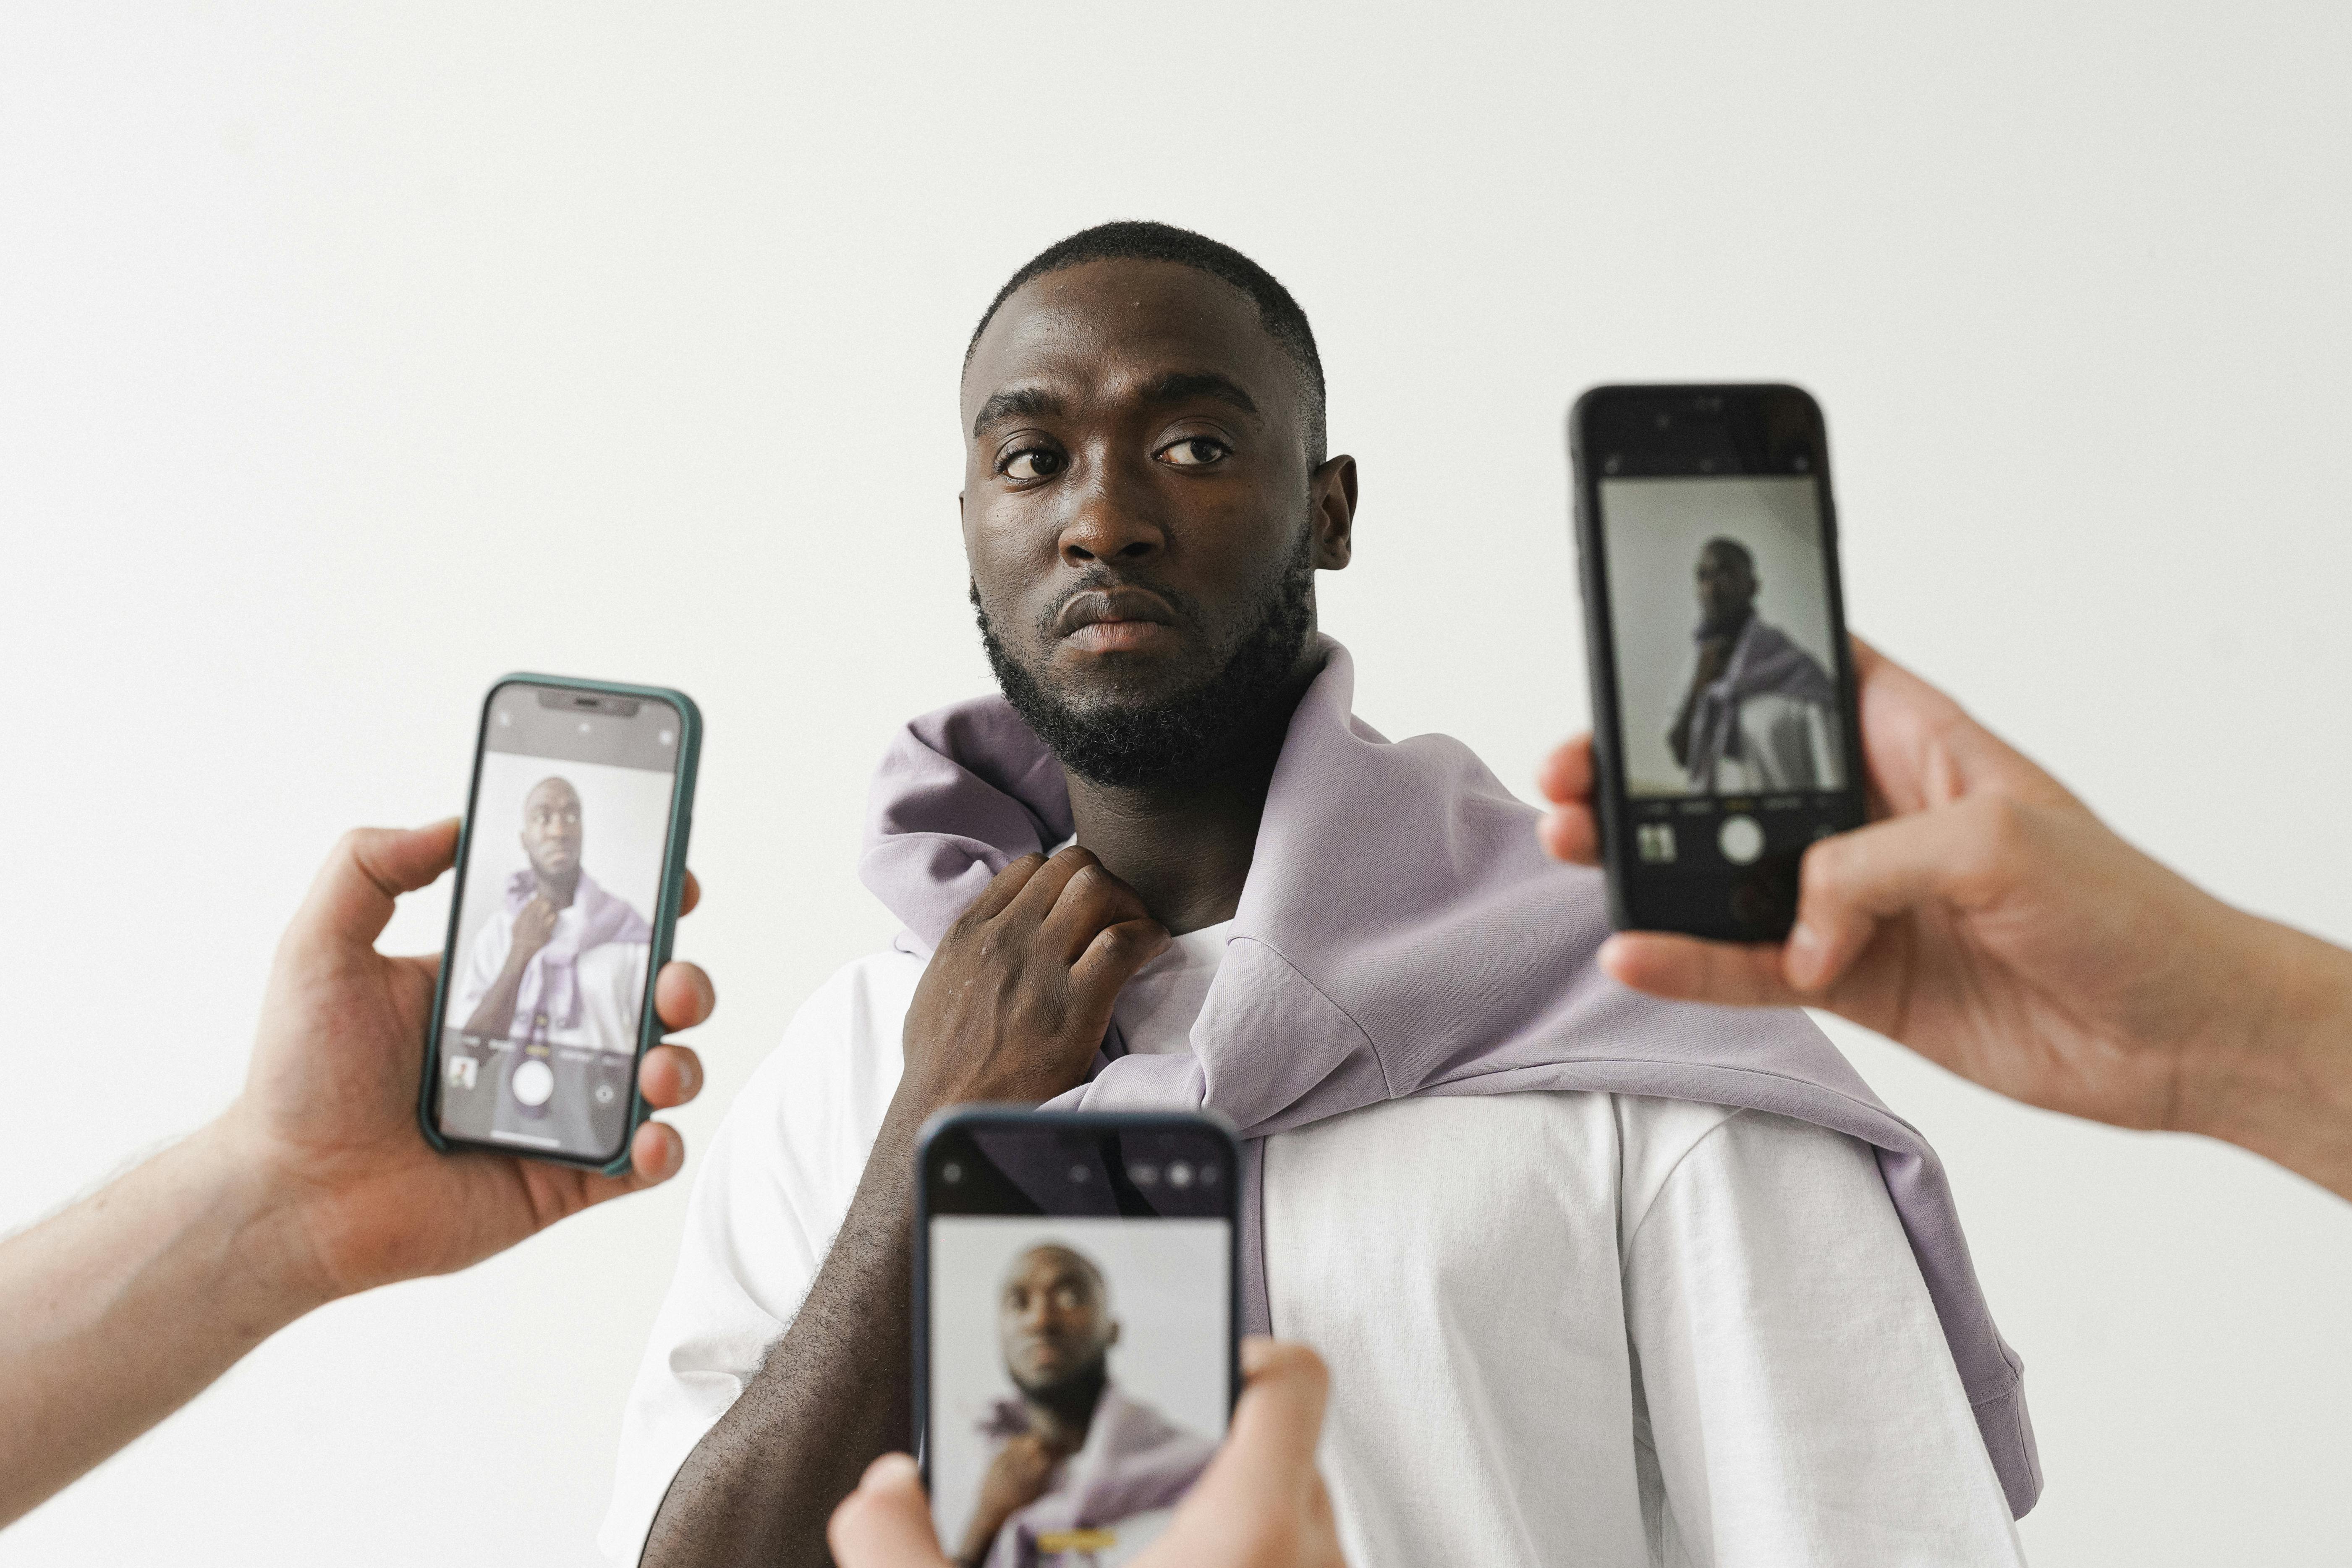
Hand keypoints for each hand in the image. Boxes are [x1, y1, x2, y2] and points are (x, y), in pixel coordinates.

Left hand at [216, 819, 716, 1301]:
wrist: (291, 1196)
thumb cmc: (299, 1079)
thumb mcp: (319, 948)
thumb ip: (368, 867)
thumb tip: (451, 823)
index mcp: (496, 984)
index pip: (586, 933)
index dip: (639, 905)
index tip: (670, 880)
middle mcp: (537, 1041)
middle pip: (644, 999)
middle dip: (682, 981)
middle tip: (672, 981)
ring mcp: (556, 1111)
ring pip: (657, 1077)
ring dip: (680, 1062)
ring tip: (657, 1066)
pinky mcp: (563, 1178)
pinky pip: (638, 1163)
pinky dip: (661, 1149)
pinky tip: (647, 1138)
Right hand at [828, 1339, 1346, 1567]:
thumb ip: (903, 1558)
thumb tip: (878, 1492)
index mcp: (1246, 1541)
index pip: (1293, 1384)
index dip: (1247, 1351)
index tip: (1187, 1366)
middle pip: (1295, 1460)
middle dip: (1218, 1455)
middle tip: (1136, 1481)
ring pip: (1307, 1539)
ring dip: (1239, 1534)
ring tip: (1149, 1560)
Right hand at [896, 846, 1168, 1117]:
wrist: (947, 1113)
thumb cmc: (940, 1063)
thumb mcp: (937, 988)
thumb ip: (966, 953)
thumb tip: (987, 942)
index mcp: (971, 932)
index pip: (1031, 867)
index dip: (1067, 878)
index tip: (1083, 906)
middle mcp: (1006, 937)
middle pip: (1072, 866)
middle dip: (1105, 884)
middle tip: (1119, 917)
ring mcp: (1039, 966)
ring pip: (1097, 888)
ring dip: (1128, 904)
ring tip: (1138, 933)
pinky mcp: (1074, 1004)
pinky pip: (1122, 942)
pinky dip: (1148, 937)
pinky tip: (1152, 950)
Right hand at [1538, 637, 2351, 1195]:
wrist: (2183, 1035)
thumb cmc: (2128, 911)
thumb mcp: (1998, 843)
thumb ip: (1869, 863)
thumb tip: (1794, 917)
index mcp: (1918, 743)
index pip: (1806, 678)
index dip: (1731, 661)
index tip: (1645, 658)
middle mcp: (1874, 816)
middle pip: (1735, 782)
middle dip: (1649, 777)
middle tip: (1575, 779)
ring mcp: (1856, 902)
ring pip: (1722, 877)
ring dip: (1649, 869)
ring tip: (1578, 854)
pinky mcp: (1852, 980)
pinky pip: (1746, 968)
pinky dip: (1689, 966)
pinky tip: (1636, 954)